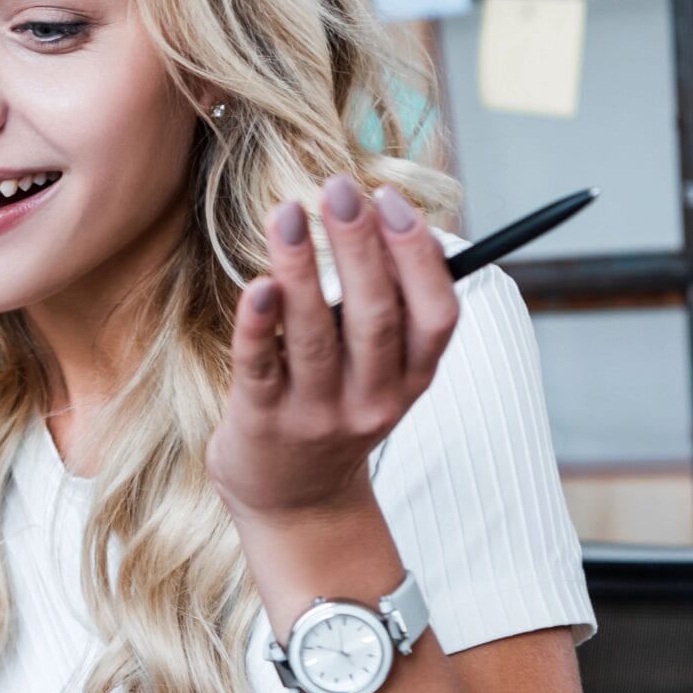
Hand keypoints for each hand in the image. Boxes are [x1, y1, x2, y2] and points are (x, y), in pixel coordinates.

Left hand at [204, 174, 458, 524]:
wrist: (294, 504)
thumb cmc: (335, 410)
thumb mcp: (382, 372)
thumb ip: (391, 310)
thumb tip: (394, 220)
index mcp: (412, 379)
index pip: (436, 313)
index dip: (417, 254)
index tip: (389, 198)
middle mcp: (372, 399)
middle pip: (376, 316)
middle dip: (361, 247)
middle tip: (339, 188)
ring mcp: (316, 414)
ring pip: (316, 336)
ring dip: (303, 269)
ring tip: (289, 214)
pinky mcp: (262, 422)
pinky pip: (261, 368)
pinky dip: (259, 325)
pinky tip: (257, 284)